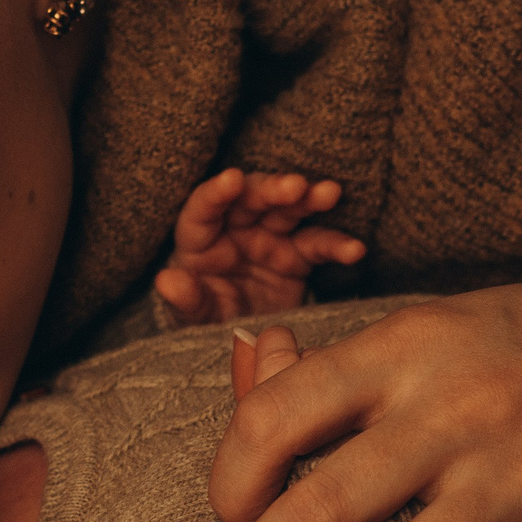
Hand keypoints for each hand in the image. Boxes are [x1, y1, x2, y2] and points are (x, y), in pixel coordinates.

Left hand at [154, 168, 365, 324]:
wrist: (239, 342)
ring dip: (309, 199)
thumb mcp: (195, 316)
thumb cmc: (209, 321)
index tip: (233, 179)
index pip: (204, 208)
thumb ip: (186, 300)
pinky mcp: (297, 256)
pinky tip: (354, 250)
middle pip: (252, 200)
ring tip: (330, 193)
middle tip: (294, 186)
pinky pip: (318, 245)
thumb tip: (167, 280)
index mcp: (201, 239)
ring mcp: (269, 239)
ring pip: (289, 211)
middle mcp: (235, 230)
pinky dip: (337, 246)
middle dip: (273, 189)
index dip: (217, 192)